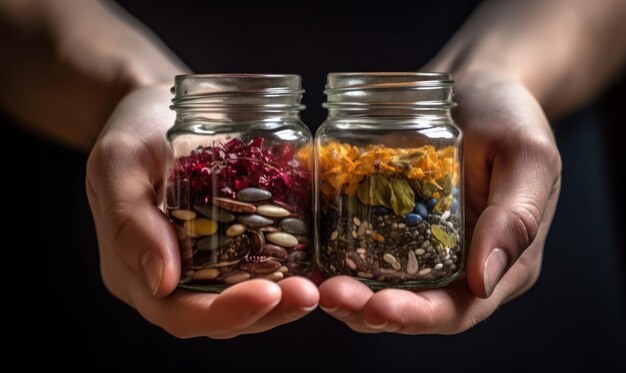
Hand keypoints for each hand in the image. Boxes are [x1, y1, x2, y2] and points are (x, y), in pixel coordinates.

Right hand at [86, 85, 318, 338]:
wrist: (156, 111)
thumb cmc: (134, 129)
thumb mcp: (118, 161)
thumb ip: (127, 218)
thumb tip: (161, 282)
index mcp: (132, 270)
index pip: (178, 313)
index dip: (224, 313)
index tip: (268, 293)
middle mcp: (168, 279)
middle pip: (218, 318)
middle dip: (266, 312)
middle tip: (307, 293)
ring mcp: (198, 266)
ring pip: (240, 301)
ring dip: (281, 302)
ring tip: (316, 286)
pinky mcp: (225, 246)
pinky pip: (253, 271)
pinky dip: (284, 274)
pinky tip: (314, 266)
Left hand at [318, 71, 561, 333]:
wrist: (479, 86)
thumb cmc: (510, 114)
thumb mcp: (525, 156)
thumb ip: (515, 217)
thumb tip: (482, 283)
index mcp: (502, 263)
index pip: (456, 310)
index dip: (416, 316)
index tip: (376, 309)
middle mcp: (459, 265)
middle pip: (410, 306)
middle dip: (366, 308)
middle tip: (328, 294)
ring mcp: (424, 246)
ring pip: (380, 285)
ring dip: (345, 289)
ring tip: (309, 284)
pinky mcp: (396, 223)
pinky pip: (364, 249)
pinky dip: (336, 258)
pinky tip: (308, 255)